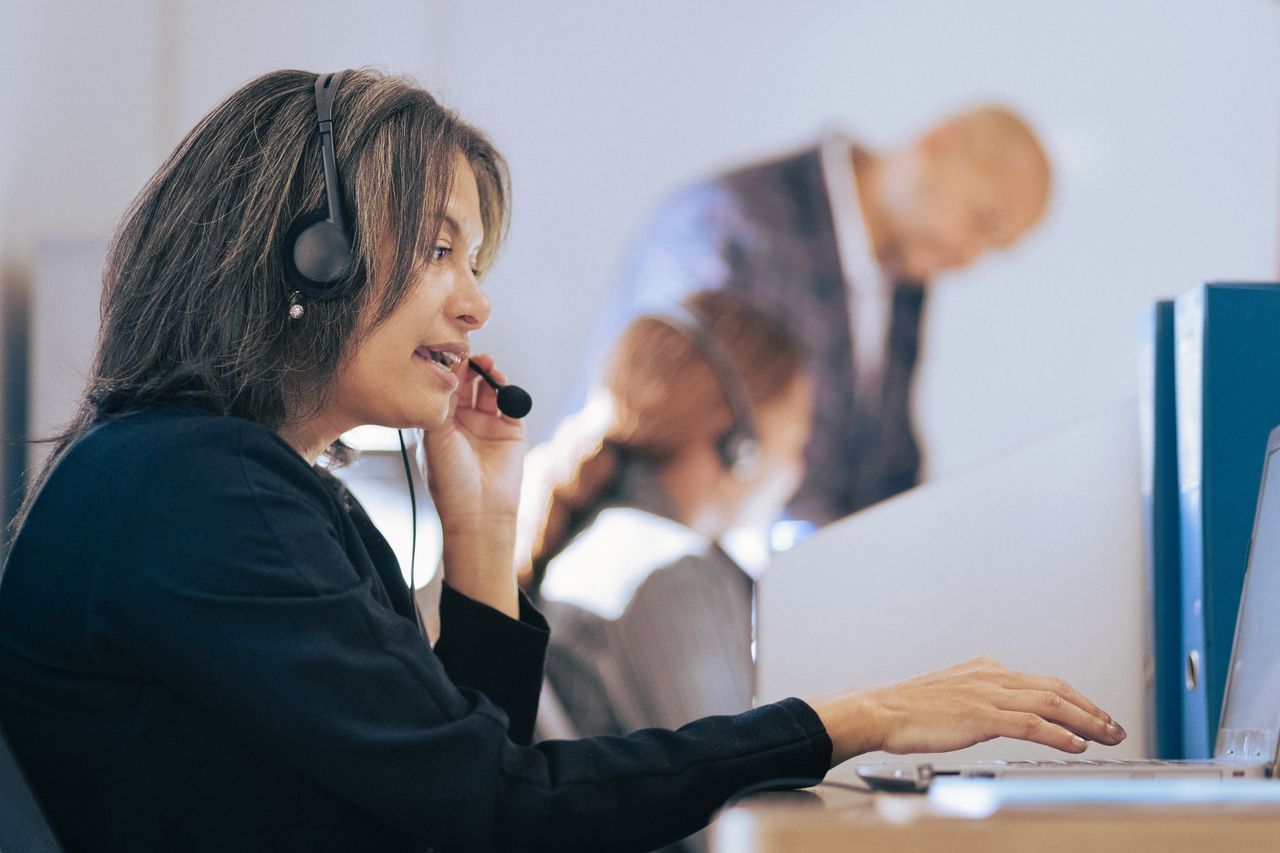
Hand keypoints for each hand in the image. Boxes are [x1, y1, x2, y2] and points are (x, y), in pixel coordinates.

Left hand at [419, 354, 525, 616]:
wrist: (479, 510)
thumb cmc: (450, 479)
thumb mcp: (435, 436)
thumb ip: (440, 402)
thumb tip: (445, 368)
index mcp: (439, 423)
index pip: (443, 388)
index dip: (446, 370)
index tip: (445, 352)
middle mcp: (463, 421)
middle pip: (466, 383)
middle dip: (468, 366)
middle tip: (468, 352)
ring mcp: (488, 424)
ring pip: (489, 388)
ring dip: (487, 373)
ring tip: (486, 363)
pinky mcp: (512, 430)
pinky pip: (511, 402)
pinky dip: (507, 389)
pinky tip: (499, 383)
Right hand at [805, 657, 1126, 766]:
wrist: (878, 710)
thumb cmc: (905, 710)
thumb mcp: (948, 696)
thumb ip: (977, 700)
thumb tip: (998, 715)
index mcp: (983, 670)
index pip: (1041, 682)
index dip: (1075, 699)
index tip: (1093, 715)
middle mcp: (991, 675)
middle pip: (1055, 688)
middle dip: (1090, 708)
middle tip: (1115, 727)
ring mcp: (987, 694)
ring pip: (1051, 702)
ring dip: (1086, 720)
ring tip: (1108, 737)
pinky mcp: (982, 715)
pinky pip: (1032, 723)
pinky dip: (1060, 733)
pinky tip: (1077, 745)